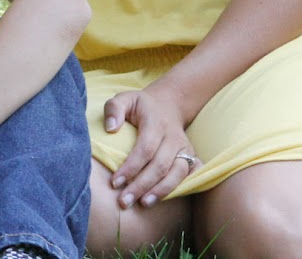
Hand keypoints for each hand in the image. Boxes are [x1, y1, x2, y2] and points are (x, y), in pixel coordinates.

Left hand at [103, 87, 198, 208]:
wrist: (168, 104)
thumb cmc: (141, 106)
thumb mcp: (125, 99)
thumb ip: (114, 108)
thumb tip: (110, 129)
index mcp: (156, 122)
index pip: (145, 149)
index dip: (131, 168)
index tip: (115, 183)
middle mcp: (173, 137)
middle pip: (160, 166)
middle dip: (142, 186)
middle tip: (124, 201)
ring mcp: (185, 147)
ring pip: (177, 173)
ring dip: (160, 191)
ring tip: (143, 203)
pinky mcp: (191, 156)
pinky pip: (188, 175)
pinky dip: (179, 188)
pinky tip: (166, 199)